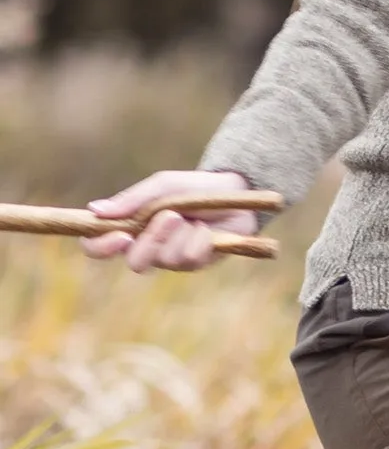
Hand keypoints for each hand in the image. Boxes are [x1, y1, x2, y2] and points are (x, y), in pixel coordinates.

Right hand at [83, 170, 258, 273]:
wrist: (234, 190)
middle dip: (152, 240)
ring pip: (166, 259)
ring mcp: (172, 258)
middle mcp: (147, 247)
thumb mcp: (162, 185)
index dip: (101, 247)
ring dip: (181, 234)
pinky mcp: (196, 263)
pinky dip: (199, 238)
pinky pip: (191, 257)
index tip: (120, 235)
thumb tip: (95, 210)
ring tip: (191, 217)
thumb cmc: (192, 187)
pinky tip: (207, 228)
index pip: (99, 246)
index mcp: (130, 227)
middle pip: (135, 262)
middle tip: (170, 216)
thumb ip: (133, 199)